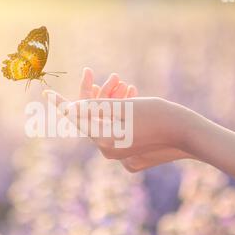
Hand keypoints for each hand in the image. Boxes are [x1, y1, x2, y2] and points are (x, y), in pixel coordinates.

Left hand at [44, 68, 195, 171]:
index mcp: (104, 140)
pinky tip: (133, 100)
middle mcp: (109, 151)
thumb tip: (69, 111)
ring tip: (127, 85)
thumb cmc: (158, 115)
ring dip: (113, 103)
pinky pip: (119, 132)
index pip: (76, 119)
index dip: (61, 104)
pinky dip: (122, 116)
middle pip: (94, 120)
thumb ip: (94, 110)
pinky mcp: (132, 156)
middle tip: (113, 78)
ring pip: (107, 124)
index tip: (46, 95)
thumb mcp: (123, 108)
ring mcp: (121, 155)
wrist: (189, 133)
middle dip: (100, 96)